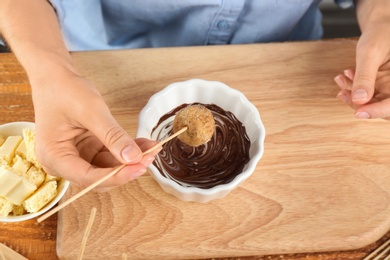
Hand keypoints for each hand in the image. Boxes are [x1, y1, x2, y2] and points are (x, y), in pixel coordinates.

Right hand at [31, 72, 158, 189]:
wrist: (56, 77)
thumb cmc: (64, 90)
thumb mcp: (91, 111)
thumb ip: (113, 136)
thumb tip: (133, 158)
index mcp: (54, 157)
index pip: (87, 177)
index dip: (115, 176)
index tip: (139, 168)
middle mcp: (63, 162)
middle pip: (98, 176)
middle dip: (125, 169)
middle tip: (149, 158)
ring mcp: (76, 156)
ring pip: (108, 167)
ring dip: (130, 160)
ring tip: (151, 148)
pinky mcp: (88, 149)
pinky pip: (110, 155)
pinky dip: (126, 151)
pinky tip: (143, 144)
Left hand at [334, 2, 389, 119]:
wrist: (382, 26)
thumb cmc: (381, 33)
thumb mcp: (371, 52)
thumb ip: (365, 76)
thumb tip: (359, 101)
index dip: (377, 111)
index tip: (358, 113)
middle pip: (382, 107)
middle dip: (359, 103)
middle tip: (342, 93)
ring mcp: (389, 87)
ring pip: (370, 102)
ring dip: (352, 94)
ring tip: (341, 78)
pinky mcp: (380, 85)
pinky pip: (364, 94)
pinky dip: (352, 87)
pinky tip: (345, 75)